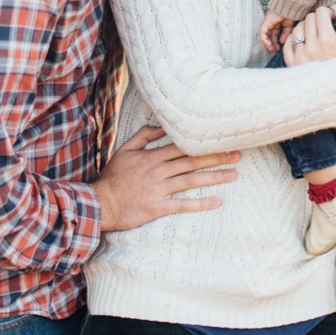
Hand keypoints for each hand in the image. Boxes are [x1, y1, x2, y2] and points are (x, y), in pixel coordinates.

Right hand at [93, 124, 238, 231]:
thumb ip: (143, 137)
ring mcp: (158, 190)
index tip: (222, 139)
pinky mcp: (156, 207)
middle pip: (192, 162)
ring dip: (214, 177)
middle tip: (237, 155)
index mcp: (151, 157)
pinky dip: (200, 203)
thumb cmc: (112, 178)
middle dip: (216, 157)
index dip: (204, 143)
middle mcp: (158, 171)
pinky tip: (217, 201)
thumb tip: (163, 127)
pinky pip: (182, 205)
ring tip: (233, 174)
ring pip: (191, 181)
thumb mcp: (124, 151)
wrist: (98, 204)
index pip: (183, 146)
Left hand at [258, 13, 291, 53]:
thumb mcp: (289, 27)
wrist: (291, 7)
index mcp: (275, 24)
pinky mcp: (265, 22)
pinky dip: (264, 39)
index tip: (277, 49)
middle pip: (267, 36)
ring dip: (267, 44)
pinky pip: (262, 33)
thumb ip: (285, 34)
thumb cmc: (291, 14)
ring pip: (263, 36)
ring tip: (272, 49)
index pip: (273, 35)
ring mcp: (267, 23)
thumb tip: (281, 42)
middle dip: (270, 45)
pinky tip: (269, 44)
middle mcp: (269, 24)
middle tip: (274, 51)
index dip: (274, 43)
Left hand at [291, 7, 335, 64]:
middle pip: (308, 19)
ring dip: (306, 28)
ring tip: (315, 34)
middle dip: (318, 19)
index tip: (332, 18)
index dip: (328, 12)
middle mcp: (311, 48)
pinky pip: (288, 44)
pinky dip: (295, 40)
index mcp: (328, 41)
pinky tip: (305, 42)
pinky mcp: (293, 66)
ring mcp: (300, 57)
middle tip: (325, 26)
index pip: (320, 13)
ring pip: (297, 29)